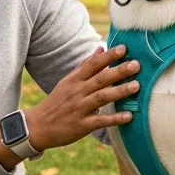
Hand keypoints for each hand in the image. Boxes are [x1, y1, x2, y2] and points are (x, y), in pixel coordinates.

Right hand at [22, 46, 139, 155]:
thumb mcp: (67, 82)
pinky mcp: (82, 126)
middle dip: (119, 71)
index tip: (123, 48)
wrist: (38, 127)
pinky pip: (100, 121)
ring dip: (119, 91)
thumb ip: (85, 66)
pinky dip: (114, 119)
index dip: (108, 56)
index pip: (92, 64)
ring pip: (102, 97)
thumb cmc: (57, 102)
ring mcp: (79, 109)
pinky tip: (129, 116)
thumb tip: (100, 48)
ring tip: (136, 86)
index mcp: (74, 80)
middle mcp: (77, 92)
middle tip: (136, 64)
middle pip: (100, 79)